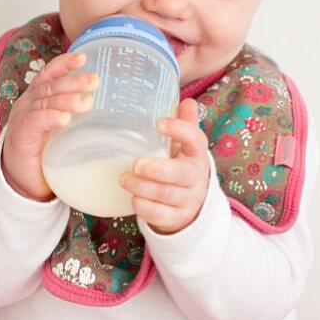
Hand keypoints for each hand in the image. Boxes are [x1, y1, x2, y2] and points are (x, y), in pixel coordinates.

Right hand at [1, 50, 98, 200]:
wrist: (23, 182)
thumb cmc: (46, 154)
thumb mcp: (64, 130)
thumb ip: (79, 118)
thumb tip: (115, 112)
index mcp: (39, 98)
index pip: (50, 75)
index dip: (64, 64)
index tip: (82, 57)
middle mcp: (29, 104)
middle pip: (51, 86)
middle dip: (73, 81)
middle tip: (94, 81)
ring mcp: (23, 118)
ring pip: (45, 101)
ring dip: (66, 100)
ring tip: (86, 102)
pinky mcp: (21, 136)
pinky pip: (35, 122)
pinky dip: (50, 117)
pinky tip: (63, 119)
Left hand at [120, 97, 210, 233]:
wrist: (190, 206)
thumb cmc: (180, 168)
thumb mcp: (184, 148)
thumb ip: (184, 125)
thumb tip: (186, 100)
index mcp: (196, 155)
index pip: (196, 140)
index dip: (180, 130)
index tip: (159, 123)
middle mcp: (196, 178)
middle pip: (181, 174)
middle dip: (156, 170)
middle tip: (135, 164)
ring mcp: (188, 200)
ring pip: (166, 195)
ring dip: (142, 187)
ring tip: (123, 179)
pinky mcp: (177, 218)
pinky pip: (160, 215)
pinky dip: (143, 207)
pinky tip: (132, 199)